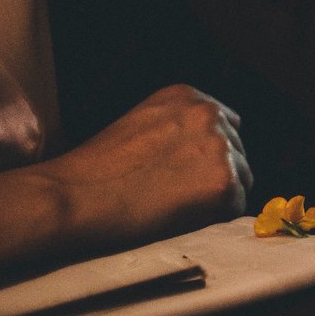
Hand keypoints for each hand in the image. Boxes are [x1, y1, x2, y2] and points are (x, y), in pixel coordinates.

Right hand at [0, 86, 249, 267]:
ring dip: (218, 195)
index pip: (225, 124)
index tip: (190, 174)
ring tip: (176, 208)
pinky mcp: (222, 182)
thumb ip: (176, 127)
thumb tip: (206, 149)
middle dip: (217, 173)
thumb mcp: (140, 125)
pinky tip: (182, 219)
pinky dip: (216, 218)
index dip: (209, 154)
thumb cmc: (95, 170)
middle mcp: (209, 113)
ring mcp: (219, 146)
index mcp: (188, 96)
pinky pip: (236, 206)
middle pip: (237, 150)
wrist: (72, 197)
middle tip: (180, 198)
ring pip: (241, 177)